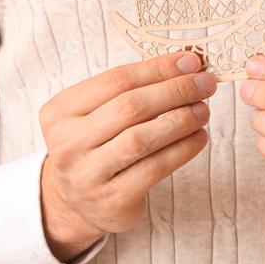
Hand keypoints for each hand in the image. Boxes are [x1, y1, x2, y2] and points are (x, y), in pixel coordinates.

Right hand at [39, 51, 215, 261]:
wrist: (74, 202)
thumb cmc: (93, 146)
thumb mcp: (95, 113)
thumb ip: (131, 89)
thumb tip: (184, 65)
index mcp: (60, 111)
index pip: (116, 80)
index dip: (157, 69)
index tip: (190, 61)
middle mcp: (67, 143)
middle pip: (130, 107)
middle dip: (174, 91)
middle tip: (204, 84)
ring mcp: (87, 175)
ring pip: (142, 139)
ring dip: (181, 120)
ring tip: (203, 110)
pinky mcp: (111, 200)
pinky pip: (154, 168)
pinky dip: (182, 150)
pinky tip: (198, 138)